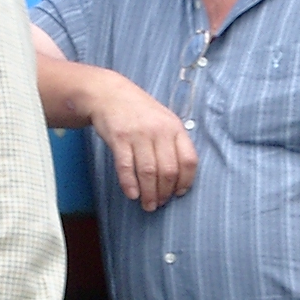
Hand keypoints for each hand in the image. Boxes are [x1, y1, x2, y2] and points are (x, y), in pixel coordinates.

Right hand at [89, 71, 197, 211]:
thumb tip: (180, 179)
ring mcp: (138, 134)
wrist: (110, 94)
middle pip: (168, 170)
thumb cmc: (140, 112)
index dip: (186, 181)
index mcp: (175, 128)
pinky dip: (130, 184)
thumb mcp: (164, 121)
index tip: (179, 193)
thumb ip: (174, 144)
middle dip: (165, 193)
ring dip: (149, 194)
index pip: (189, 160)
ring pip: (148, 172)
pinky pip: (126, 167)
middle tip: (160, 204)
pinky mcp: (119, 138)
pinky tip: (132, 194)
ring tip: (148, 205)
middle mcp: (159, 131)